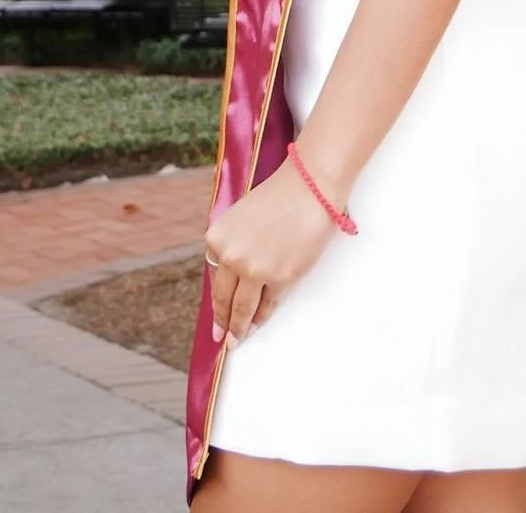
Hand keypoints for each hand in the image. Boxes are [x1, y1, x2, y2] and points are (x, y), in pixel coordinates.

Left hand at [204, 157, 336, 345]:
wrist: (309, 187)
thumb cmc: (280, 196)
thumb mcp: (242, 218)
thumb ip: (234, 245)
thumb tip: (234, 276)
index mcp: (216, 238)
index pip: (216, 275)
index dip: (218, 296)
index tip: (216, 313)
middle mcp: (230, 256)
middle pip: (224, 296)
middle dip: (222, 320)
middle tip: (221, 337)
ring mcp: (254, 269)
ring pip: (243, 307)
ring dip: (239, 326)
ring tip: (237, 339)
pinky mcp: (279, 278)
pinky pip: (267, 304)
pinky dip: (262, 316)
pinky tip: (258, 323)